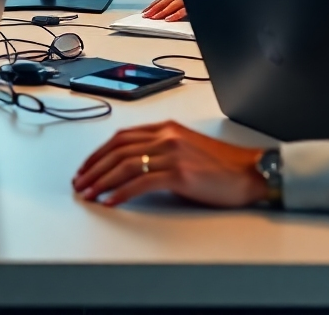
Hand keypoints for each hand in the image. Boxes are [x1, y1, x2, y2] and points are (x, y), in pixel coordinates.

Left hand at [73, 121, 266, 207]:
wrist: (249, 172)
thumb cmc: (221, 165)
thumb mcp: (186, 148)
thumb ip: (161, 150)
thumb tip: (133, 167)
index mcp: (167, 128)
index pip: (122, 137)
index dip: (99, 152)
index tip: (86, 167)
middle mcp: (167, 137)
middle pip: (118, 149)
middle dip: (94, 167)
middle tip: (80, 182)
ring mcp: (173, 153)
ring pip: (125, 165)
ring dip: (102, 180)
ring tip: (89, 194)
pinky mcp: (179, 174)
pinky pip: (141, 182)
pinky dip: (122, 192)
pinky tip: (111, 201)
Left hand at [142, 0, 187, 21]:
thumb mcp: (184, 1)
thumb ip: (175, 4)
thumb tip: (165, 13)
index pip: (162, 0)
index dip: (152, 5)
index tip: (145, 11)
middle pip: (164, 2)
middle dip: (154, 9)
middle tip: (145, 15)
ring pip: (171, 5)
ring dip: (161, 11)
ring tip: (153, 17)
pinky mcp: (191, 6)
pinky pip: (182, 11)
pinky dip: (175, 15)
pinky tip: (168, 19)